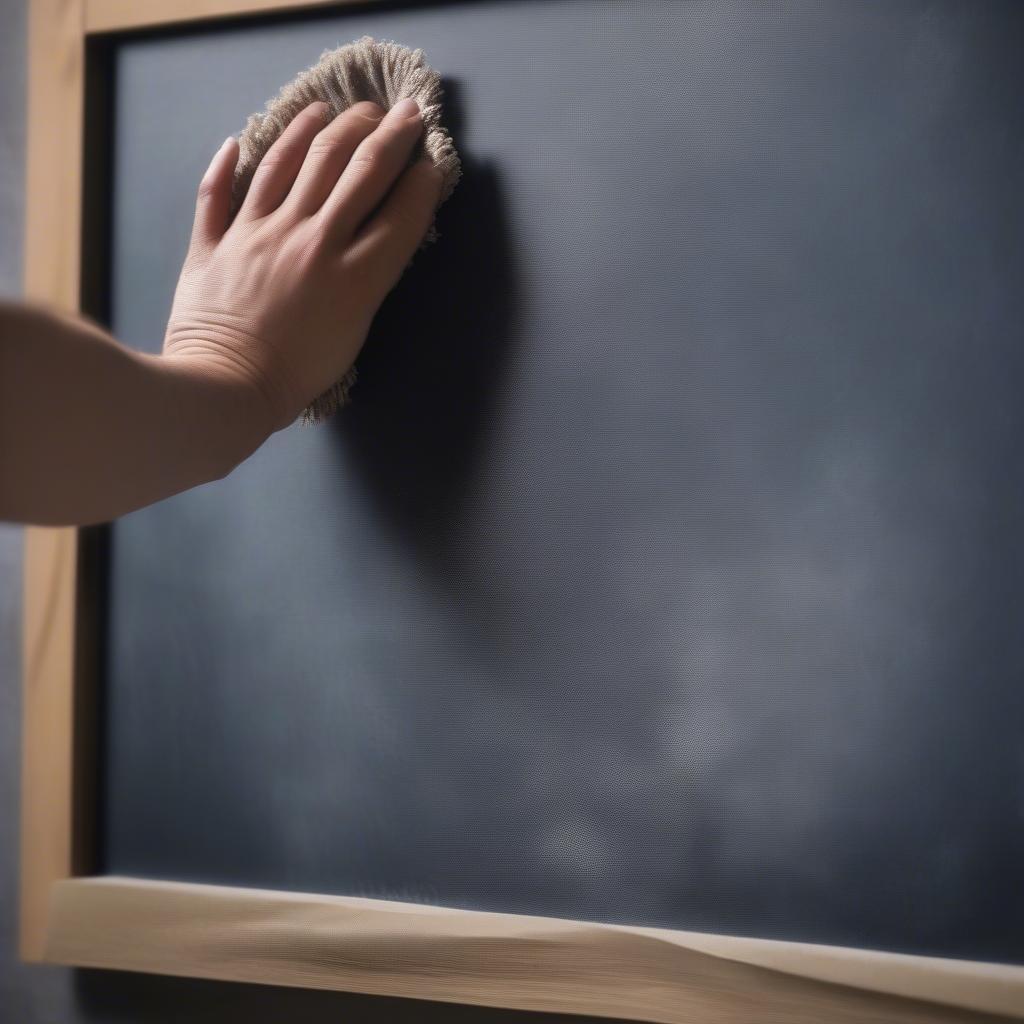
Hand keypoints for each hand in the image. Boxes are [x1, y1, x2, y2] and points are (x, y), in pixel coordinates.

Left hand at [163, 98, 442, 431]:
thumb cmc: (296, 377)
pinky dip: (227, 163)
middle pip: (354, 169)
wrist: (225, 389)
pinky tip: (239, 141)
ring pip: (294, 160)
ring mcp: (259, 232)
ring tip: (337, 110)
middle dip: (386, 133)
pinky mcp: (216, 239)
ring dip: (320, 127)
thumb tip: (376, 240)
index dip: (422, 179)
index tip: (432, 159)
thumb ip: (367, 281)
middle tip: (402, 112)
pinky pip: (219, 190)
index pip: (399, 211)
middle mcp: (311, 239)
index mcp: (353, 274)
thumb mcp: (353, 333)